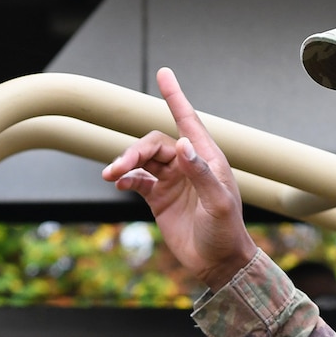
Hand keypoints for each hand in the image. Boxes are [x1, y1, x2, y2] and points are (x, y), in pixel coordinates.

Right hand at [101, 68, 257, 290]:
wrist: (217, 262)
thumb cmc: (226, 231)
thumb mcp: (218, 204)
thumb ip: (201, 174)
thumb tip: (182, 145)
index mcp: (207, 158)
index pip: (188, 121)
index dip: (175, 97)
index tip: (164, 74)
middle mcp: (188, 164)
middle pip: (154, 144)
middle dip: (134, 152)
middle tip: (119, 167)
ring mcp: (172, 180)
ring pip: (143, 160)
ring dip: (125, 164)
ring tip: (110, 176)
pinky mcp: (159, 197)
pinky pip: (137, 180)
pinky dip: (125, 179)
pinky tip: (117, 183)